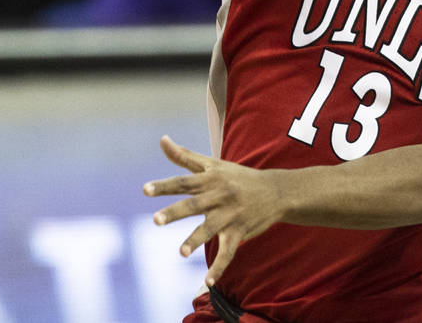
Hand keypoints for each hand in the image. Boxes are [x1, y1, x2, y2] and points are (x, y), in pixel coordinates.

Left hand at [143, 135, 286, 285]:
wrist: (276, 191)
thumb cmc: (238, 176)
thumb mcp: (213, 164)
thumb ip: (184, 155)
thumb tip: (162, 139)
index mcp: (210, 179)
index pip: (183, 182)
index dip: (165, 186)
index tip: (145, 190)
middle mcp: (219, 196)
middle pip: (194, 204)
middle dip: (175, 212)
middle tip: (156, 220)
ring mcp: (230, 215)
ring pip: (211, 228)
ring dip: (196, 240)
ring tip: (181, 253)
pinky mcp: (240, 232)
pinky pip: (229, 252)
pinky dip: (219, 267)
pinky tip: (208, 282)